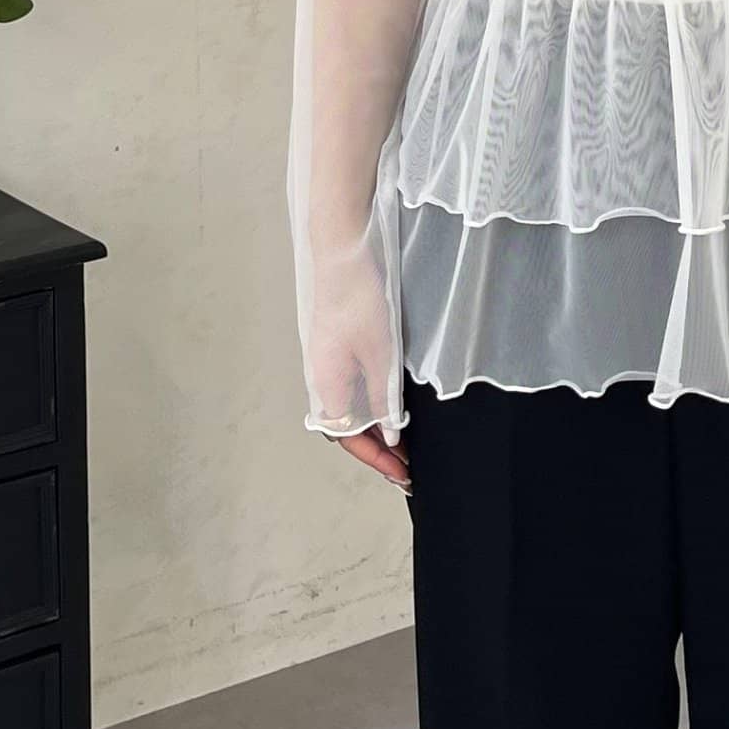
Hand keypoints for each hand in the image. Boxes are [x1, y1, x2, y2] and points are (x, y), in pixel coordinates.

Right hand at [307, 263, 411, 489]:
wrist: (343, 254)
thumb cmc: (359, 301)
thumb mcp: (381, 357)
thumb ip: (384, 400)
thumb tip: (391, 435)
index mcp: (327, 388)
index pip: (350, 439)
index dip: (378, 460)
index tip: (405, 475)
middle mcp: (321, 381)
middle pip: (346, 429)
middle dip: (376, 452)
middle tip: (407, 466)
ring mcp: (326, 365)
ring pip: (348, 411)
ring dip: (374, 431)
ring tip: (402, 444)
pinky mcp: (335, 349)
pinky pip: (350, 391)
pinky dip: (370, 407)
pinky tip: (390, 405)